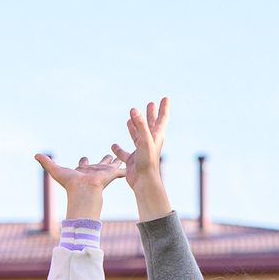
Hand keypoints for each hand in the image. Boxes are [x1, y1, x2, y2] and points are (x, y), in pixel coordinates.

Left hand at [32, 150, 126, 220]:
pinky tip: (131, 166)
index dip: (83, 161)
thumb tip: (35, 154)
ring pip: (112, 164)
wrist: (84, 191)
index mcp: (83, 171)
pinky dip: (125, 168)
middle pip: (99, 163)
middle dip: (103, 160)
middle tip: (109, 154)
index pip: (83, 164)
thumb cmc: (70, 183)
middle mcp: (94, 171)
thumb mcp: (56, 170)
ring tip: (122, 157)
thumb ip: (46, 163)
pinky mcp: (112, 174)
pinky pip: (121, 170)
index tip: (84, 158)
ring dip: (116, 161)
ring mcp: (103, 173)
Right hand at [109, 98, 172, 218]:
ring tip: (130, 118)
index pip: (161, 118)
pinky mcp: (132, 160)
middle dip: (151, 114)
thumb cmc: (147, 161)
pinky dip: (118, 149)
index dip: (163, 108)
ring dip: (135, 127)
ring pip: (137, 135)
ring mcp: (140, 151)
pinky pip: (124, 153)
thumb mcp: (144, 140)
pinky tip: (113, 145)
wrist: (144, 182)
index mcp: (155, 136)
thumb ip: (140, 124)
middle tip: (150, 103)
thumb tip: (134, 109)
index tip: (165, 98)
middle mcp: (149, 142)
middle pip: (150, 124)